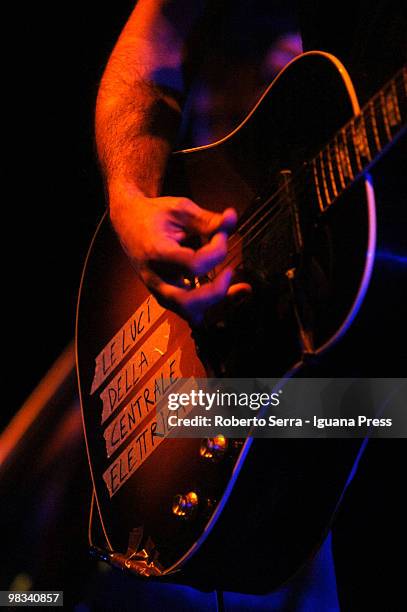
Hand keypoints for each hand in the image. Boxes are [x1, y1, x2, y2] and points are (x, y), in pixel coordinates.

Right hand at [109, 184, 237, 324]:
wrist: (128, 223)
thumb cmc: (154, 214)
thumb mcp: (180, 209)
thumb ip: (207, 219)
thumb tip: (232, 218)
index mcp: (157, 253)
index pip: (193, 264)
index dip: (216, 251)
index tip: (222, 234)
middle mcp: (156, 278)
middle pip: (187, 302)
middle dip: (216, 291)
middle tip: (231, 271)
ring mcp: (159, 290)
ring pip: (189, 314)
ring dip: (218, 303)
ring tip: (241, 289)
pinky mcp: (165, 296)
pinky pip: (190, 312)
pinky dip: (211, 307)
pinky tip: (228, 293)